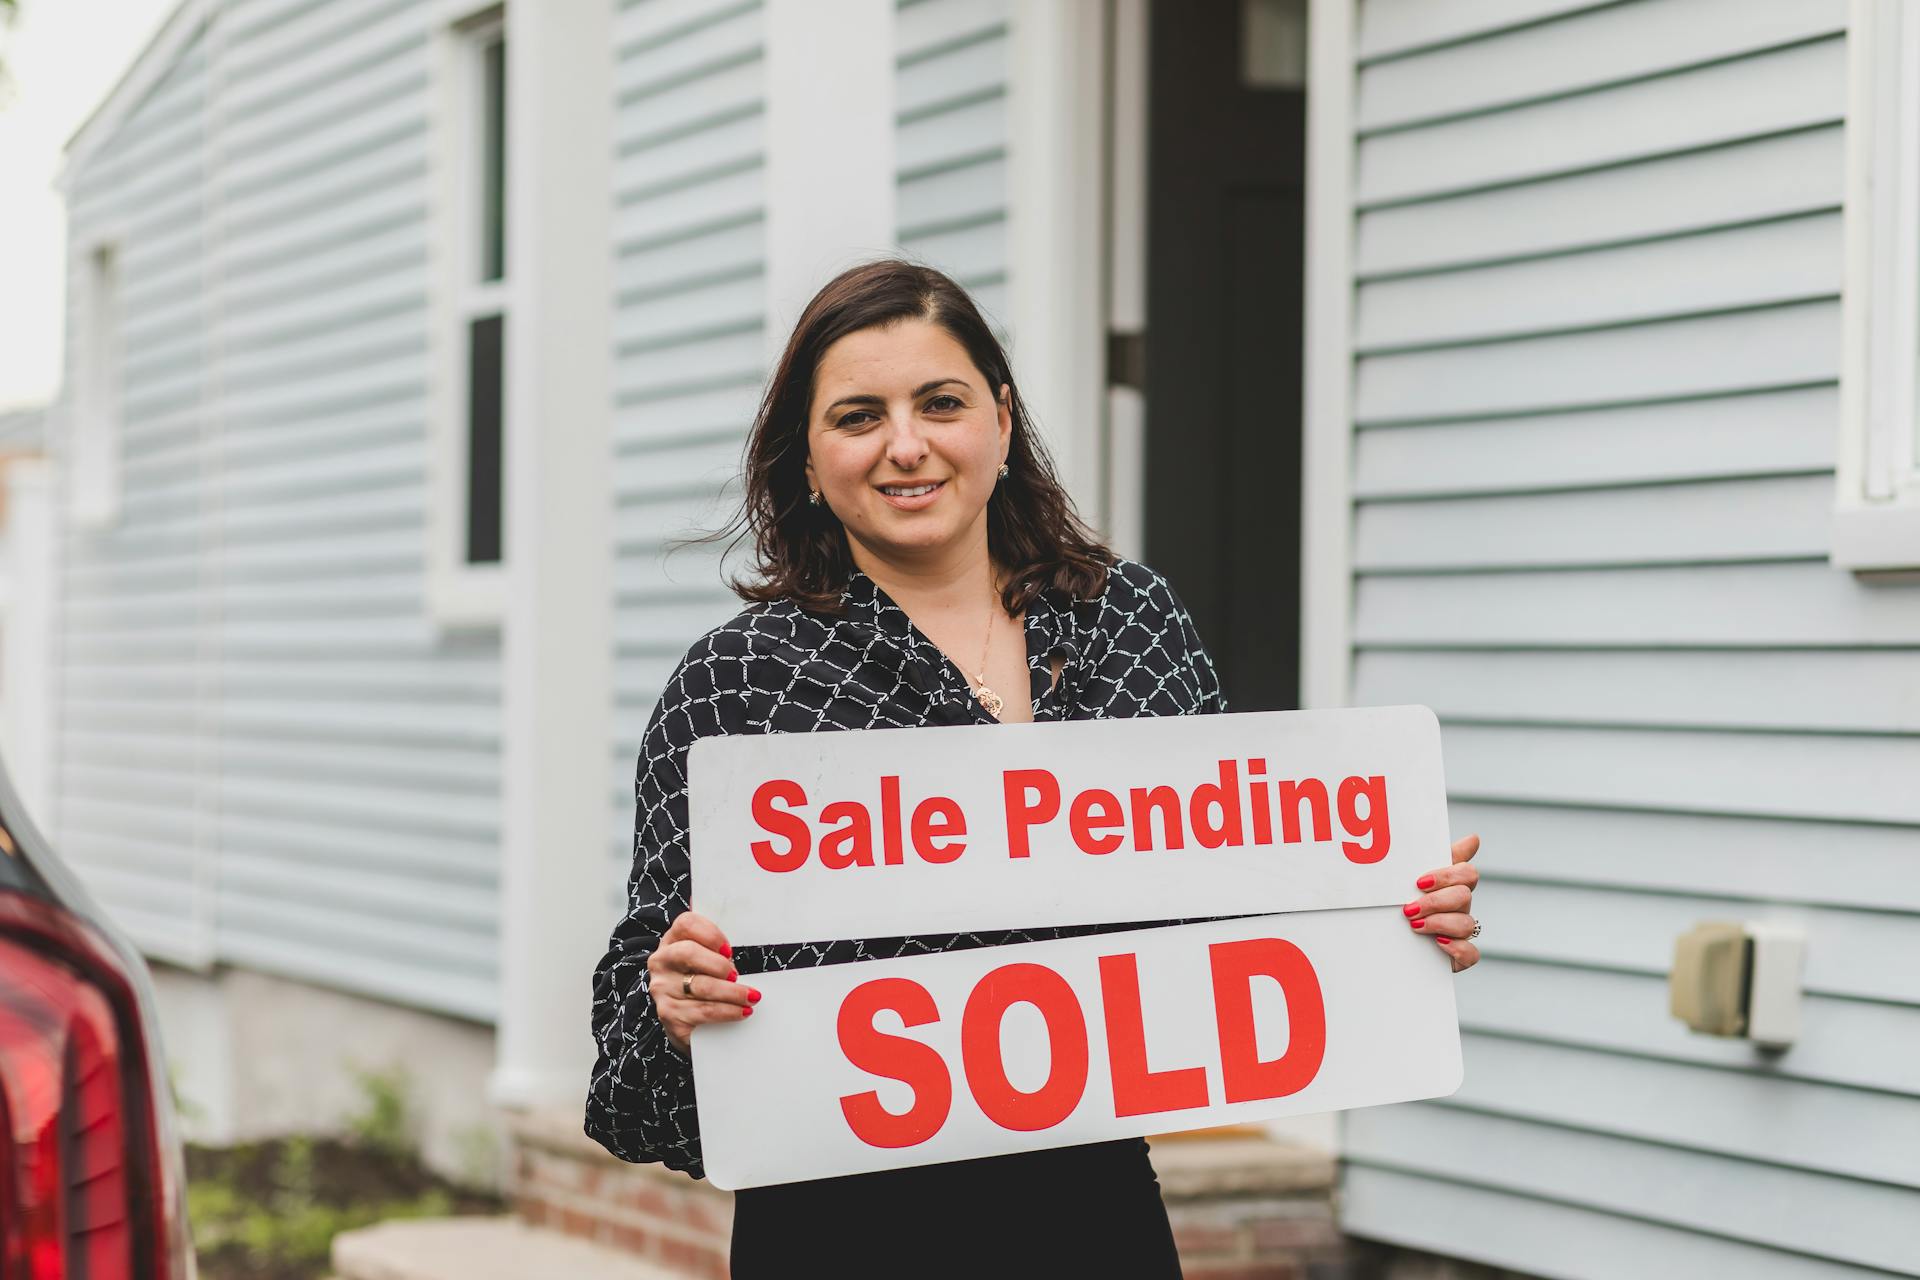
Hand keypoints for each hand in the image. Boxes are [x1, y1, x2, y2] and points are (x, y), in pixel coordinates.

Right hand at [647, 909, 759, 1055]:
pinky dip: (728, 1012)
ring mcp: (662, 988)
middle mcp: (661, 961)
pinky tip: (742, 1012)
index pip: (686, 923)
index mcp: (672, 939)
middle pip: (689, 953)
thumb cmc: (700, 978)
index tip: (729, 948)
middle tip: (737, 974)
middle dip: (719, 964)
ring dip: (733, 992)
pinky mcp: (669, 1015)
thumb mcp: (706, 955)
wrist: (682, 1017)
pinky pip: (703, 1012)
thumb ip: (718, 938)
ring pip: (702, 987)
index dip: (711, 934)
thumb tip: (747, 907)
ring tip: (752, 996)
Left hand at [1404, 833, 1479, 973]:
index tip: (1420, 881)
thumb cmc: (1401, 902)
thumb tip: (1475, 838)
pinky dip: (1457, 949)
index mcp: (1451, 887)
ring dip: (1440, 923)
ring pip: (1467, 924)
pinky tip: (1438, 943)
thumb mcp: (1410, 878)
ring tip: (1415, 925)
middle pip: (1464, 896)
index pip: (1466, 873)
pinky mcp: (1458, 957)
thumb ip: (1432, 856)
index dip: (1447, 875)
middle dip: (1436, 901)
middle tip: (1409, 908)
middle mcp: (1459, 908)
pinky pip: (1472, 954)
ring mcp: (1460, 933)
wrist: (1386, 942)